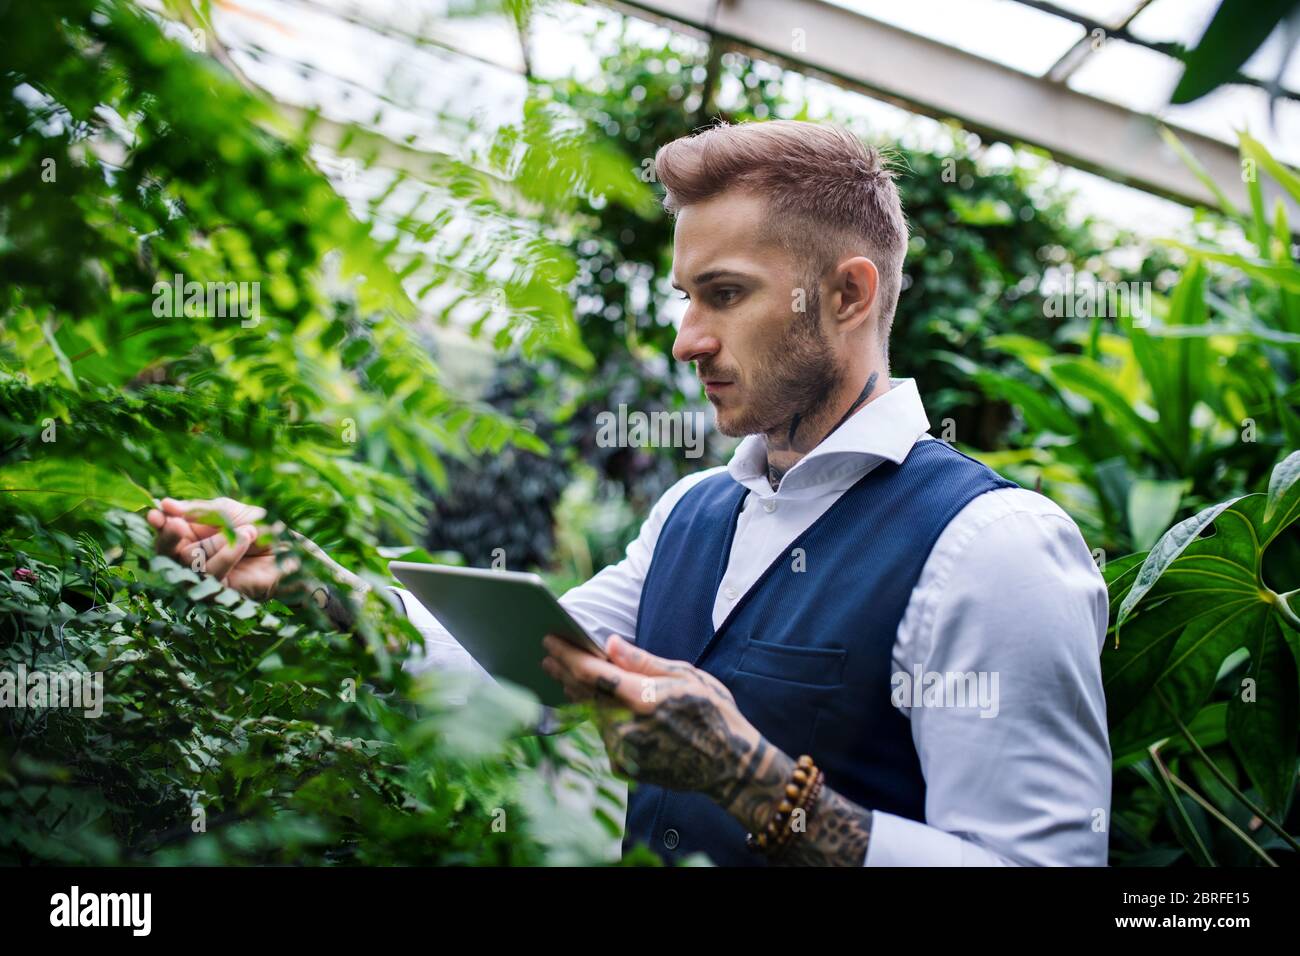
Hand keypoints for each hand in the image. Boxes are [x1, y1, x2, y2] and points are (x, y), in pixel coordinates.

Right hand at [146, 496, 292, 599]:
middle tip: (175, 524)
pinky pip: (211, 574)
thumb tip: (165, 504)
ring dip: (217, 542)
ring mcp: (203, 578)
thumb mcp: (227, 512)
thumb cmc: (260, 528)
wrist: (289, 549)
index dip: (158, 523)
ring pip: (189, 560)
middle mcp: (192, 559)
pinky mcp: (218, 593)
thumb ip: (198, 510)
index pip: (165, 532)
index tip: (155, 513)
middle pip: (166, 551)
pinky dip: (228, 553)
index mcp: (190, 536)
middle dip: (169, 536)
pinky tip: (245, 539)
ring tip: (246, 531)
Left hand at [541, 633, 761, 801]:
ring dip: (578, 694)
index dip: (567, 655)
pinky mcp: (624, 765)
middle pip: (583, 694)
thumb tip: (609, 643)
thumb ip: (642, 661)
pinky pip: (603, 735)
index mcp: (643, 698)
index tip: (550, 641)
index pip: (592, 673)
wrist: (729, 764)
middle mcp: (627, 727)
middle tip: (548, 655)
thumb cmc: (713, 712)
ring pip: (591, 715)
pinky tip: (595, 704)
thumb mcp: (685, 676)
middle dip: (564, 672)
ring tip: (566, 676)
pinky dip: (597, 717)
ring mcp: (623, 750)